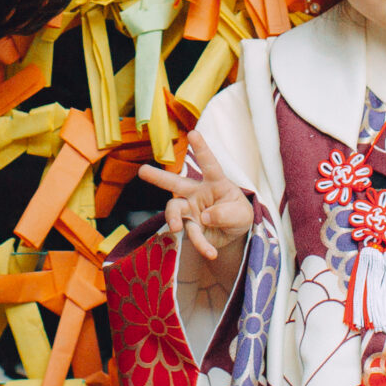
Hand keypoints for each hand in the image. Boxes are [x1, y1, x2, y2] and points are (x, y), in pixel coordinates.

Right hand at [138, 150, 253, 264]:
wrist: (234, 235)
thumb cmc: (238, 214)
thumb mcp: (242, 214)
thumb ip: (226, 213)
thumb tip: (206, 217)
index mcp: (215, 182)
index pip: (209, 164)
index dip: (202, 149)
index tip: (193, 133)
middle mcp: (198, 193)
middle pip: (176, 183)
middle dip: (158, 177)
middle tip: (142, 171)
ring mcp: (191, 210)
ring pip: (175, 210)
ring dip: (174, 219)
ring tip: (176, 228)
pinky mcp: (190, 227)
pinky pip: (189, 235)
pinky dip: (200, 245)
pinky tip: (211, 253)